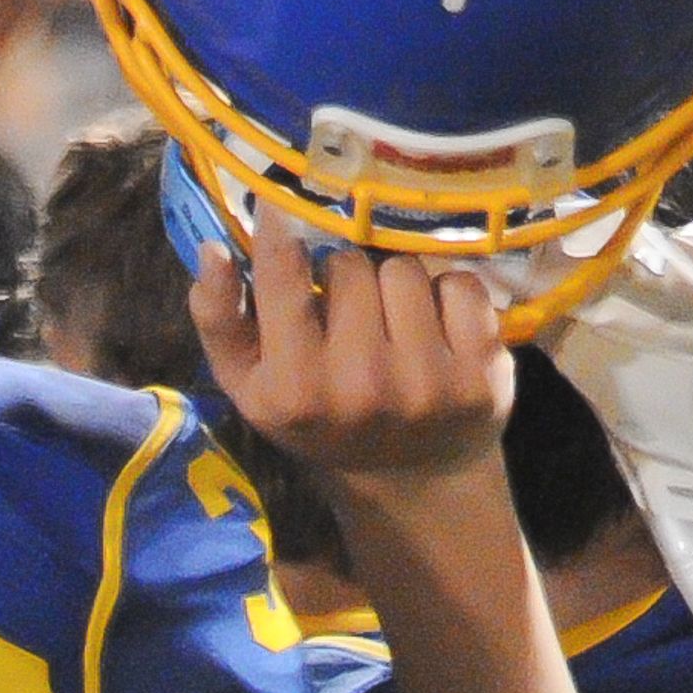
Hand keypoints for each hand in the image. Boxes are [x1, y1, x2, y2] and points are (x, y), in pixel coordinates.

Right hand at [191, 217, 515, 487]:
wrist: (410, 482)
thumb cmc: (320, 419)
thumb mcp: (251, 386)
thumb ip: (220, 319)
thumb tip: (212, 251)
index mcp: (292, 390)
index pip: (284, 273)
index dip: (282, 232)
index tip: (283, 210)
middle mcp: (359, 387)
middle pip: (352, 265)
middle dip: (348, 279)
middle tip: (352, 316)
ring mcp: (426, 383)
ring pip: (406, 269)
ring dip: (398, 286)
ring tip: (393, 325)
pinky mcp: (480, 376)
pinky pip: (461, 284)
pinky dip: (450, 296)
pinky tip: (438, 332)